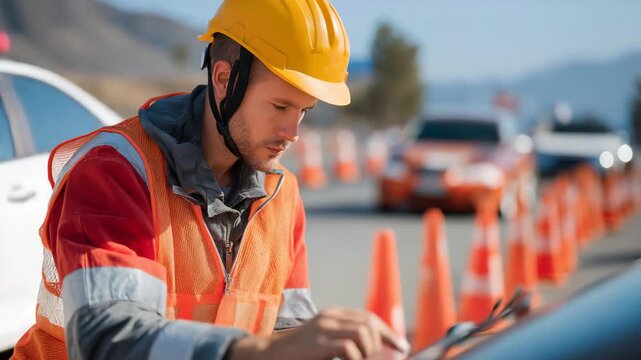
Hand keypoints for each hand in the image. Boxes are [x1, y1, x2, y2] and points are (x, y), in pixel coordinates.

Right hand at [229, 307, 409, 359]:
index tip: (402, 347)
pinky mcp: (320, 342)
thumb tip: (376, 348)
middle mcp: (331, 317)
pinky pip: (350, 348)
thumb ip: (346, 340)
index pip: (369, 318)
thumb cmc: (300, 354)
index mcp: (334, 315)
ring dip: (367, 352)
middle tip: (386, 356)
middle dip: (384, 341)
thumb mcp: (326, 342)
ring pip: (363, 333)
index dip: (389, 332)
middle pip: (369, 323)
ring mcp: (325, 328)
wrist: (271, 355)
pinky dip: (355, 359)